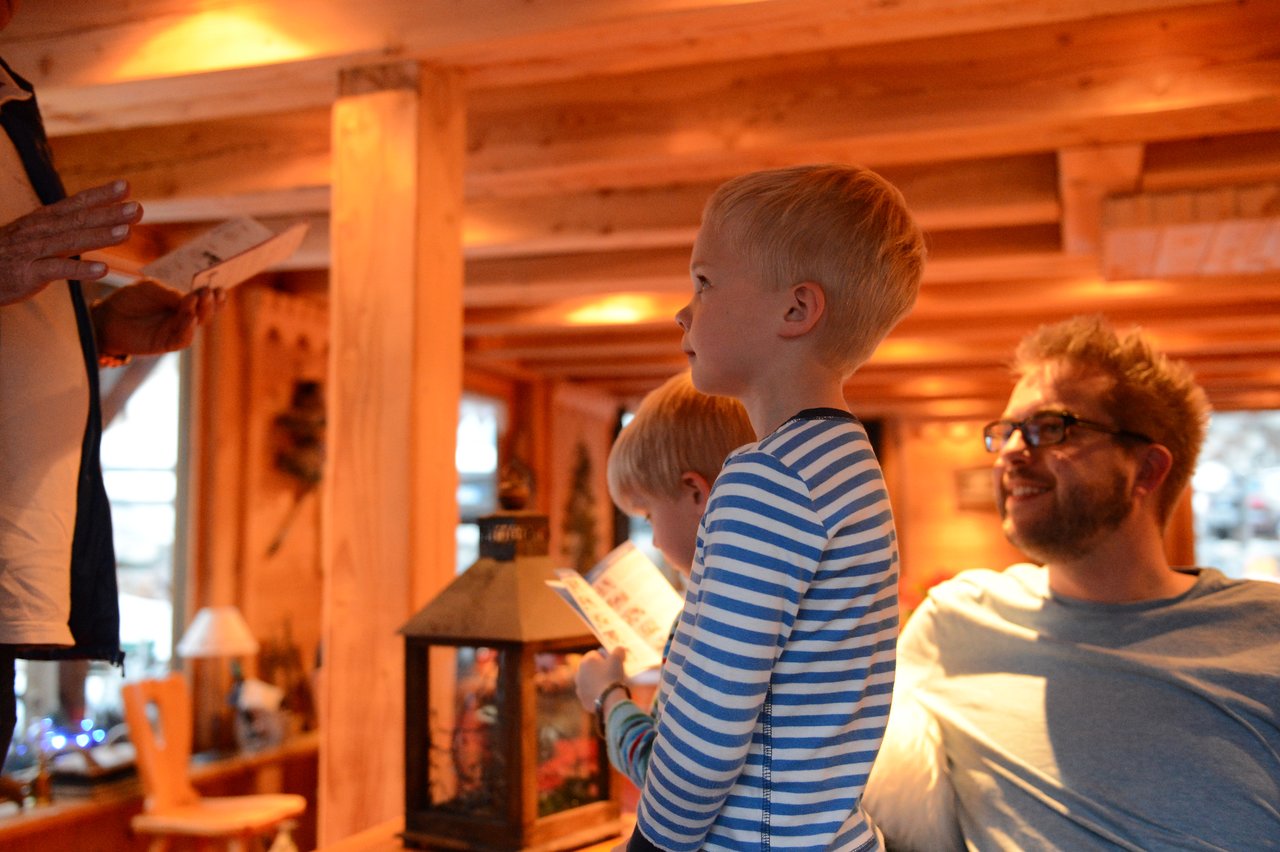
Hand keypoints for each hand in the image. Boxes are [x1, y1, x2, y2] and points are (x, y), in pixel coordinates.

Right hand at [0, 180, 141, 305]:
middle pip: (79, 219)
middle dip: (109, 213)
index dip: (101, 194)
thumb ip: (68, 228)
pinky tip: (103, 269)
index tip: (126, 186)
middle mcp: (41, 231)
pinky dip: (81, 269)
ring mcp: (34, 251)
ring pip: (71, 241)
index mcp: (45, 220)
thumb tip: (102, 220)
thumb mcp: (39, 236)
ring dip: (100, 236)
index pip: (76, 203)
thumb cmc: (11, 254)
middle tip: (138, 208)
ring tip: (126, 232)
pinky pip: (57, 270)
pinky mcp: (29, 273)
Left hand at [92, 280, 225, 356]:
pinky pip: (182, 339)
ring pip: (196, 325)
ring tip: (198, 299)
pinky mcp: (165, 344)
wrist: (106, 318)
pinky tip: (190, 317)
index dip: (214, 296)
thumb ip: (170, 293)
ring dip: (201, 313)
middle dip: (211, 303)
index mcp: (181, 303)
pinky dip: (188, 329)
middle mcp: (181, 318)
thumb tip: (190, 298)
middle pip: (204, 313)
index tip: (220, 289)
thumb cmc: (129, 300)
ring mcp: (174, 331)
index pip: (203, 300)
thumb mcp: (150, 289)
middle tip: (211, 292)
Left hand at [574, 647, 627, 711]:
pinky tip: (604, 695)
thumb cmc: (612, 675)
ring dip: (595, 681)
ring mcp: (579, 686)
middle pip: (590, 668)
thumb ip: (618, 650)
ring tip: (608, 685)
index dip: (605, 657)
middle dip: (598, 669)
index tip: (613, 663)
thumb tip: (619, 649)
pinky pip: (589, 693)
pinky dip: (595, 693)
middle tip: (611, 674)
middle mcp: (579, 672)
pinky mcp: (582, 698)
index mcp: (586, 660)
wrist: (609, 699)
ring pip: (588, 681)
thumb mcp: (618, 659)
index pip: (595, 654)